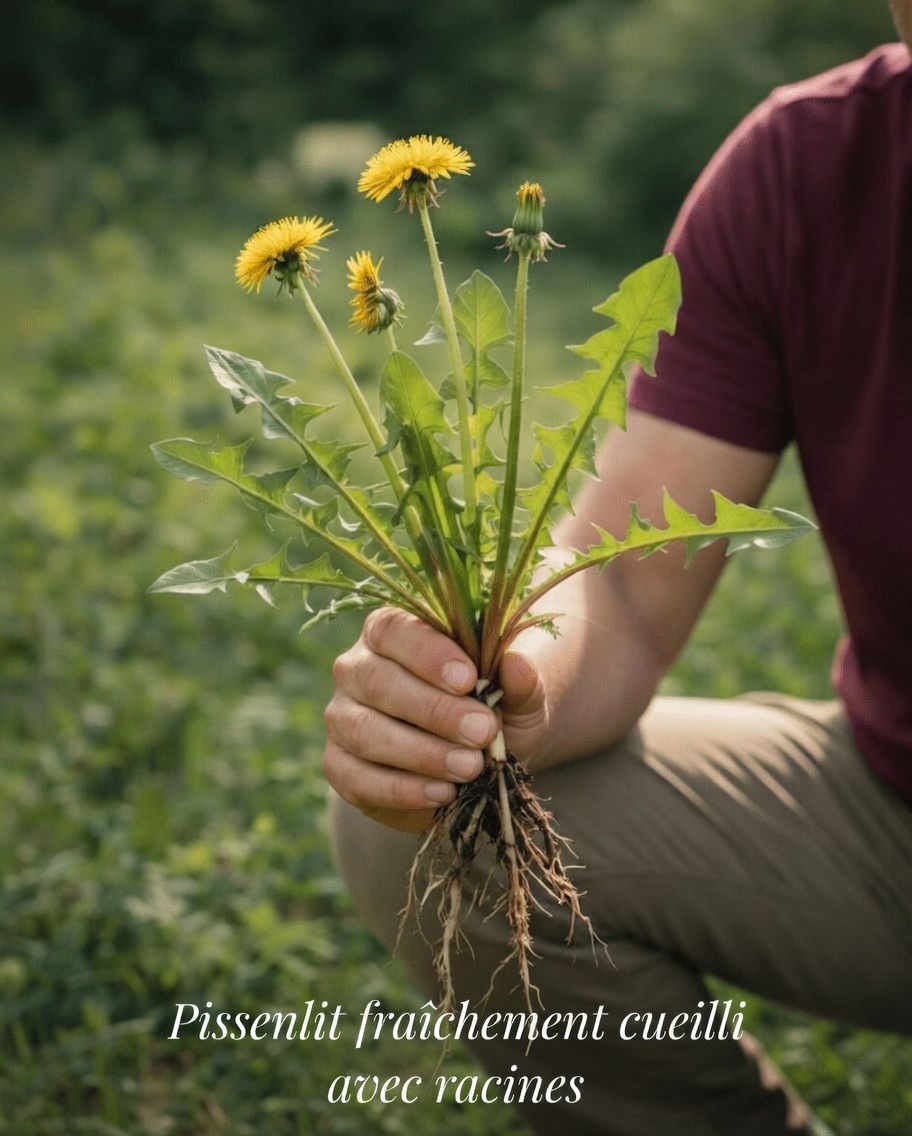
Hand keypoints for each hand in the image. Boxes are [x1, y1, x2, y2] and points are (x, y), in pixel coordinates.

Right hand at [323, 607, 546, 831]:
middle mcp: (355, 669)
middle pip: (377, 682)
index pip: (392, 629)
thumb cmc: (493, 705)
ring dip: (421, 753)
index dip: (426, 653)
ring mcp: (341, 717)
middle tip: (482, 732)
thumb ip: (521, 678)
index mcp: (389, 631)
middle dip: (433, 710)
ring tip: (469, 767)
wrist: (480, 755)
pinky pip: (357, 779)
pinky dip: (401, 790)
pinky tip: (442, 793)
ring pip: (364, 731)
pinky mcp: (340, 765)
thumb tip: (517, 664)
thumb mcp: (518, 691)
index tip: (468, 680)